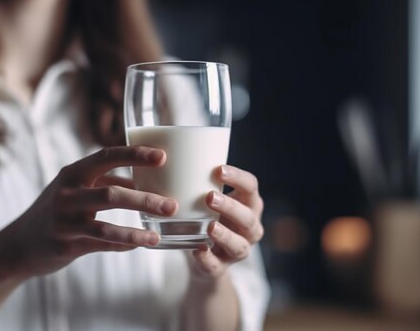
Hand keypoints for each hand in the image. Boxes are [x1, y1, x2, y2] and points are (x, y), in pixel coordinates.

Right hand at [0, 146, 177, 279]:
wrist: (18, 245)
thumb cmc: (55, 211)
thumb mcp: (73, 189)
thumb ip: (104, 182)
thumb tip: (140, 178)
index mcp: (72, 173)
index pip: (107, 156)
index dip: (136, 155)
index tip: (163, 157)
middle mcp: (67, 194)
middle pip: (112, 193)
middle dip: (146, 198)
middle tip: (172, 205)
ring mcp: (64, 221)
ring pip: (107, 225)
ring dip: (137, 230)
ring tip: (159, 234)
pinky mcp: (65, 245)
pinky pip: (102, 245)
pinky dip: (124, 244)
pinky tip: (142, 244)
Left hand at [188, 165, 263, 280]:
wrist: (204, 258)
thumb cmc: (205, 216)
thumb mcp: (207, 198)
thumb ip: (198, 180)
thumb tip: (168, 151)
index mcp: (248, 204)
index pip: (251, 187)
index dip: (238, 178)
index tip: (218, 169)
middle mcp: (249, 228)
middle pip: (248, 217)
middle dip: (231, 206)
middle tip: (209, 196)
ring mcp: (237, 251)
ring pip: (239, 245)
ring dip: (225, 235)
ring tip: (210, 225)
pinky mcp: (221, 268)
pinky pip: (217, 267)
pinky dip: (208, 260)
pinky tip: (197, 251)